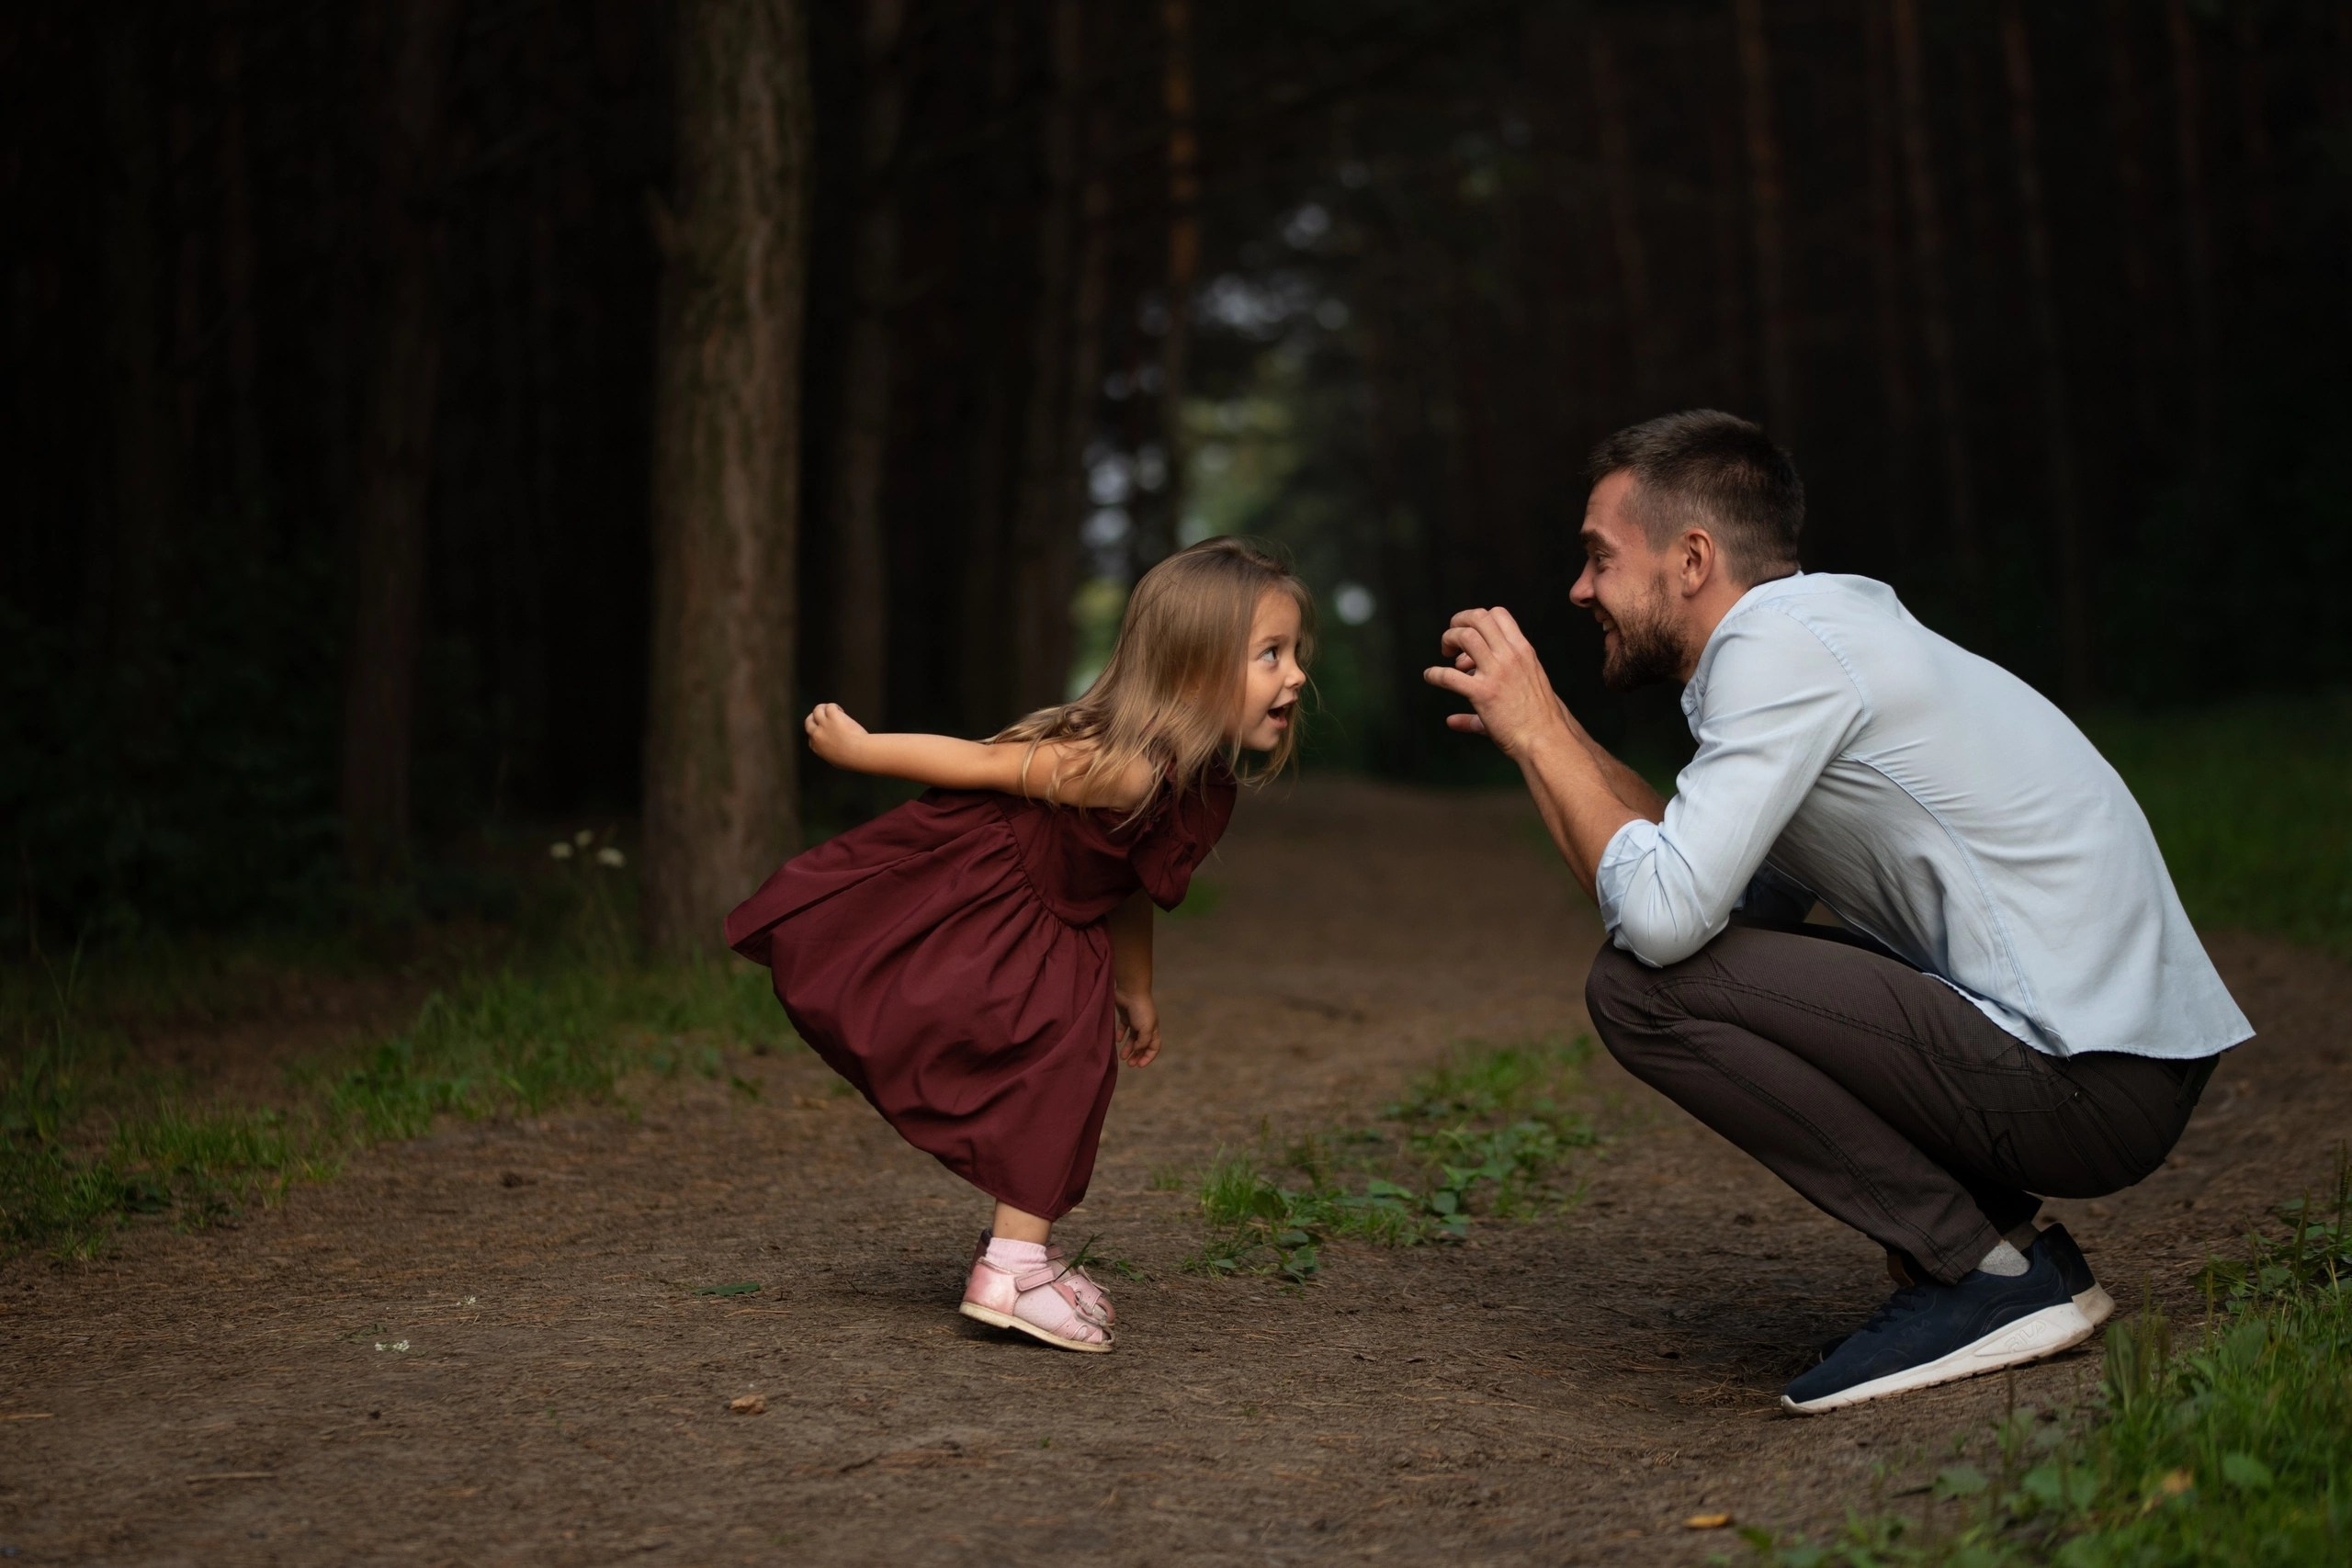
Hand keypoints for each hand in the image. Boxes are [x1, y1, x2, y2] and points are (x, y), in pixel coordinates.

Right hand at [804, 702, 868, 767]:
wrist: (859, 753)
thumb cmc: (852, 760)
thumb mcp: (835, 761)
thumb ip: (830, 754)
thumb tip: (834, 750)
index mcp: (817, 747)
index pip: (811, 737)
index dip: (815, 732)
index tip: (822, 731)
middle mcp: (817, 735)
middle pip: (809, 722)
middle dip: (814, 718)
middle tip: (822, 716)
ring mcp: (824, 724)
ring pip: (817, 711)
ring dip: (823, 709)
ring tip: (832, 710)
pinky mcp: (833, 716)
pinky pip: (829, 706)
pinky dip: (834, 706)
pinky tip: (841, 710)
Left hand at [1115, 987, 1161, 1066]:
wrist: (1130, 990)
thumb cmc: (1140, 1009)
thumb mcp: (1146, 1028)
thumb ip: (1143, 1041)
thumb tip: (1137, 1049)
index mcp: (1153, 1029)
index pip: (1154, 1047)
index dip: (1148, 1057)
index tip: (1139, 1065)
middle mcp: (1145, 1026)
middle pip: (1143, 1045)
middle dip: (1137, 1055)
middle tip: (1129, 1063)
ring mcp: (1135, 1020)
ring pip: (1132, 1038)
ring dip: (1128, 1048)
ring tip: (1122, 1056)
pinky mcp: (1125, 1015)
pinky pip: (1123, 1028)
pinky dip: (1120, 1035)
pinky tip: (1116, 1040)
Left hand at [1423, 607, 1570, 760]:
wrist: (1546, 739)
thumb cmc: (1541, 717)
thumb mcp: (1528, 689)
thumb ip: (1500, 686)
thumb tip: (1468, 708)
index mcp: (1523, 650)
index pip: (1498, 614)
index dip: (1479, 620)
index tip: (1472, 638)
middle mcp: (1510, 656)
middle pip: (1478, 617)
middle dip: (1459, 622)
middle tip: (1452, 640)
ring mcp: (1496, 673)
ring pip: (1465, 636)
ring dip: (1449, 640)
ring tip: (1445, 654)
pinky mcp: (1483, 694)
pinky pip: (1449, 676)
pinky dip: (1435, 674)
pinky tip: (1431, 677)